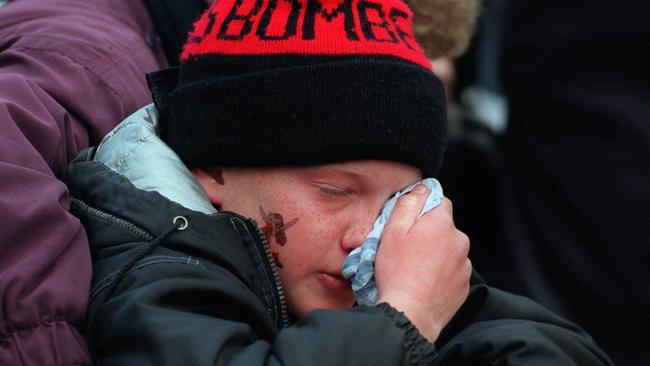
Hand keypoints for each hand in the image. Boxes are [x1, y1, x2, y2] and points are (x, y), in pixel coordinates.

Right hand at [374, 185, 470, 341]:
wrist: (410, 314)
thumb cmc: (397, 272)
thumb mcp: (392, 231)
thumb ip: (408, 204)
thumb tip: (421, 189)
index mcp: (442, 224)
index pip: (440, 201)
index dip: (423, 208)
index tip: (409, 223)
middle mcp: (460, 241)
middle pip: (444, 227)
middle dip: (429, 233)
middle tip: (407, 249)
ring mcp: (464, 265)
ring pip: (449, 250)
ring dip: (436, 254)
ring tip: (414, 269)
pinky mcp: (464, 286)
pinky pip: (452, 271)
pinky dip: (440, 274)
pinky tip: (423, 282)